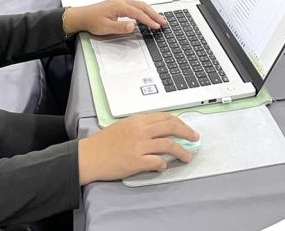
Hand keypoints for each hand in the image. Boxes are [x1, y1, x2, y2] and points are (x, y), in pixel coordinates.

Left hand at [63, 0, 167, 36]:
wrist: (82, 16)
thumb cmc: (93, 21)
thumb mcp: (106, 28)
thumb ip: (121, 27)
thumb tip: (134, 26)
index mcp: (120, 6)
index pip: (138, 13)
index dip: (149, 20)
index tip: (157, 26)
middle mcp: (122, 1)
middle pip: (143, 6)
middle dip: (154, 14)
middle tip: (164, 22)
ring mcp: (122, 1)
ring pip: (141, 5)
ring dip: (151, 12)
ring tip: (160, 19)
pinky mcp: (120, 3)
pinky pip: (136, 5)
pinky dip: (145, 10)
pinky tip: (148, 15)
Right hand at [78, 112, 200, 183]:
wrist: (89, 156)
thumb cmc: (104, 143)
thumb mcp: (124, 127)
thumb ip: (141, 127)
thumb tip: (159, 132)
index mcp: (138, 120)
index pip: (165, 117)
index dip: (179, 123)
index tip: (187, 128)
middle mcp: (141, 130)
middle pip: (171, 127)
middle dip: (187, 133)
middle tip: (195, 138)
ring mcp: (139, 145)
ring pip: (169, 145)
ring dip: (182, 151)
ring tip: (187, 157)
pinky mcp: (136, 161)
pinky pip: (158, 161)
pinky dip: (164, 164)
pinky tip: (164, 166)